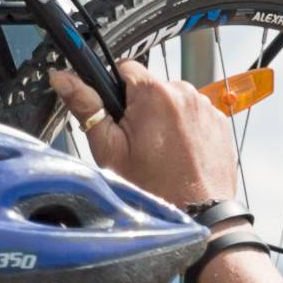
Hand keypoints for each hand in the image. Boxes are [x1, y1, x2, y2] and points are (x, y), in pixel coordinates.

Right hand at [49, 56, 239, 216]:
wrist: (196, 214)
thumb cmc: (152, 188)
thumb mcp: (109, 148)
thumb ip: (86, 107)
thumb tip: (63, 78)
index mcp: (153, 93)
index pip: (126, 68)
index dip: (116, 91)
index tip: (119, 116)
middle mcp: (184, 92)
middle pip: (151, 87)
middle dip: (141, 108)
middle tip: (138, 143)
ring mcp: (206, 107)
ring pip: (173, 101)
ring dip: (165, 118)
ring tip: (161, 152)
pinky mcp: (220, 121)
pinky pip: (194, 115)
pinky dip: (185, 129)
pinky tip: (179, 153)